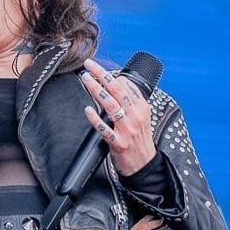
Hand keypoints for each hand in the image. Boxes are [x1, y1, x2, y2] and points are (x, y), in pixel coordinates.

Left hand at [80, 57, 155, 176]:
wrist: (144, 164)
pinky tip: (87, 110)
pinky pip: (104, 129)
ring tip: (85, 79)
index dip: (111, 75)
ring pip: (110, 105)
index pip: (127, 86)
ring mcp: (127, 130)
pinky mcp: (118, 143)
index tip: (97, 67)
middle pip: (117, 90)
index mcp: (141, 108)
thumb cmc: (139, 139)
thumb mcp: (141, 117)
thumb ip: (131, 100)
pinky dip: (95, 119)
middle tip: (89, 65)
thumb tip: (119, 82)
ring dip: (96, 90)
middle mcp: (135, 116)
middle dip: (102, 75)